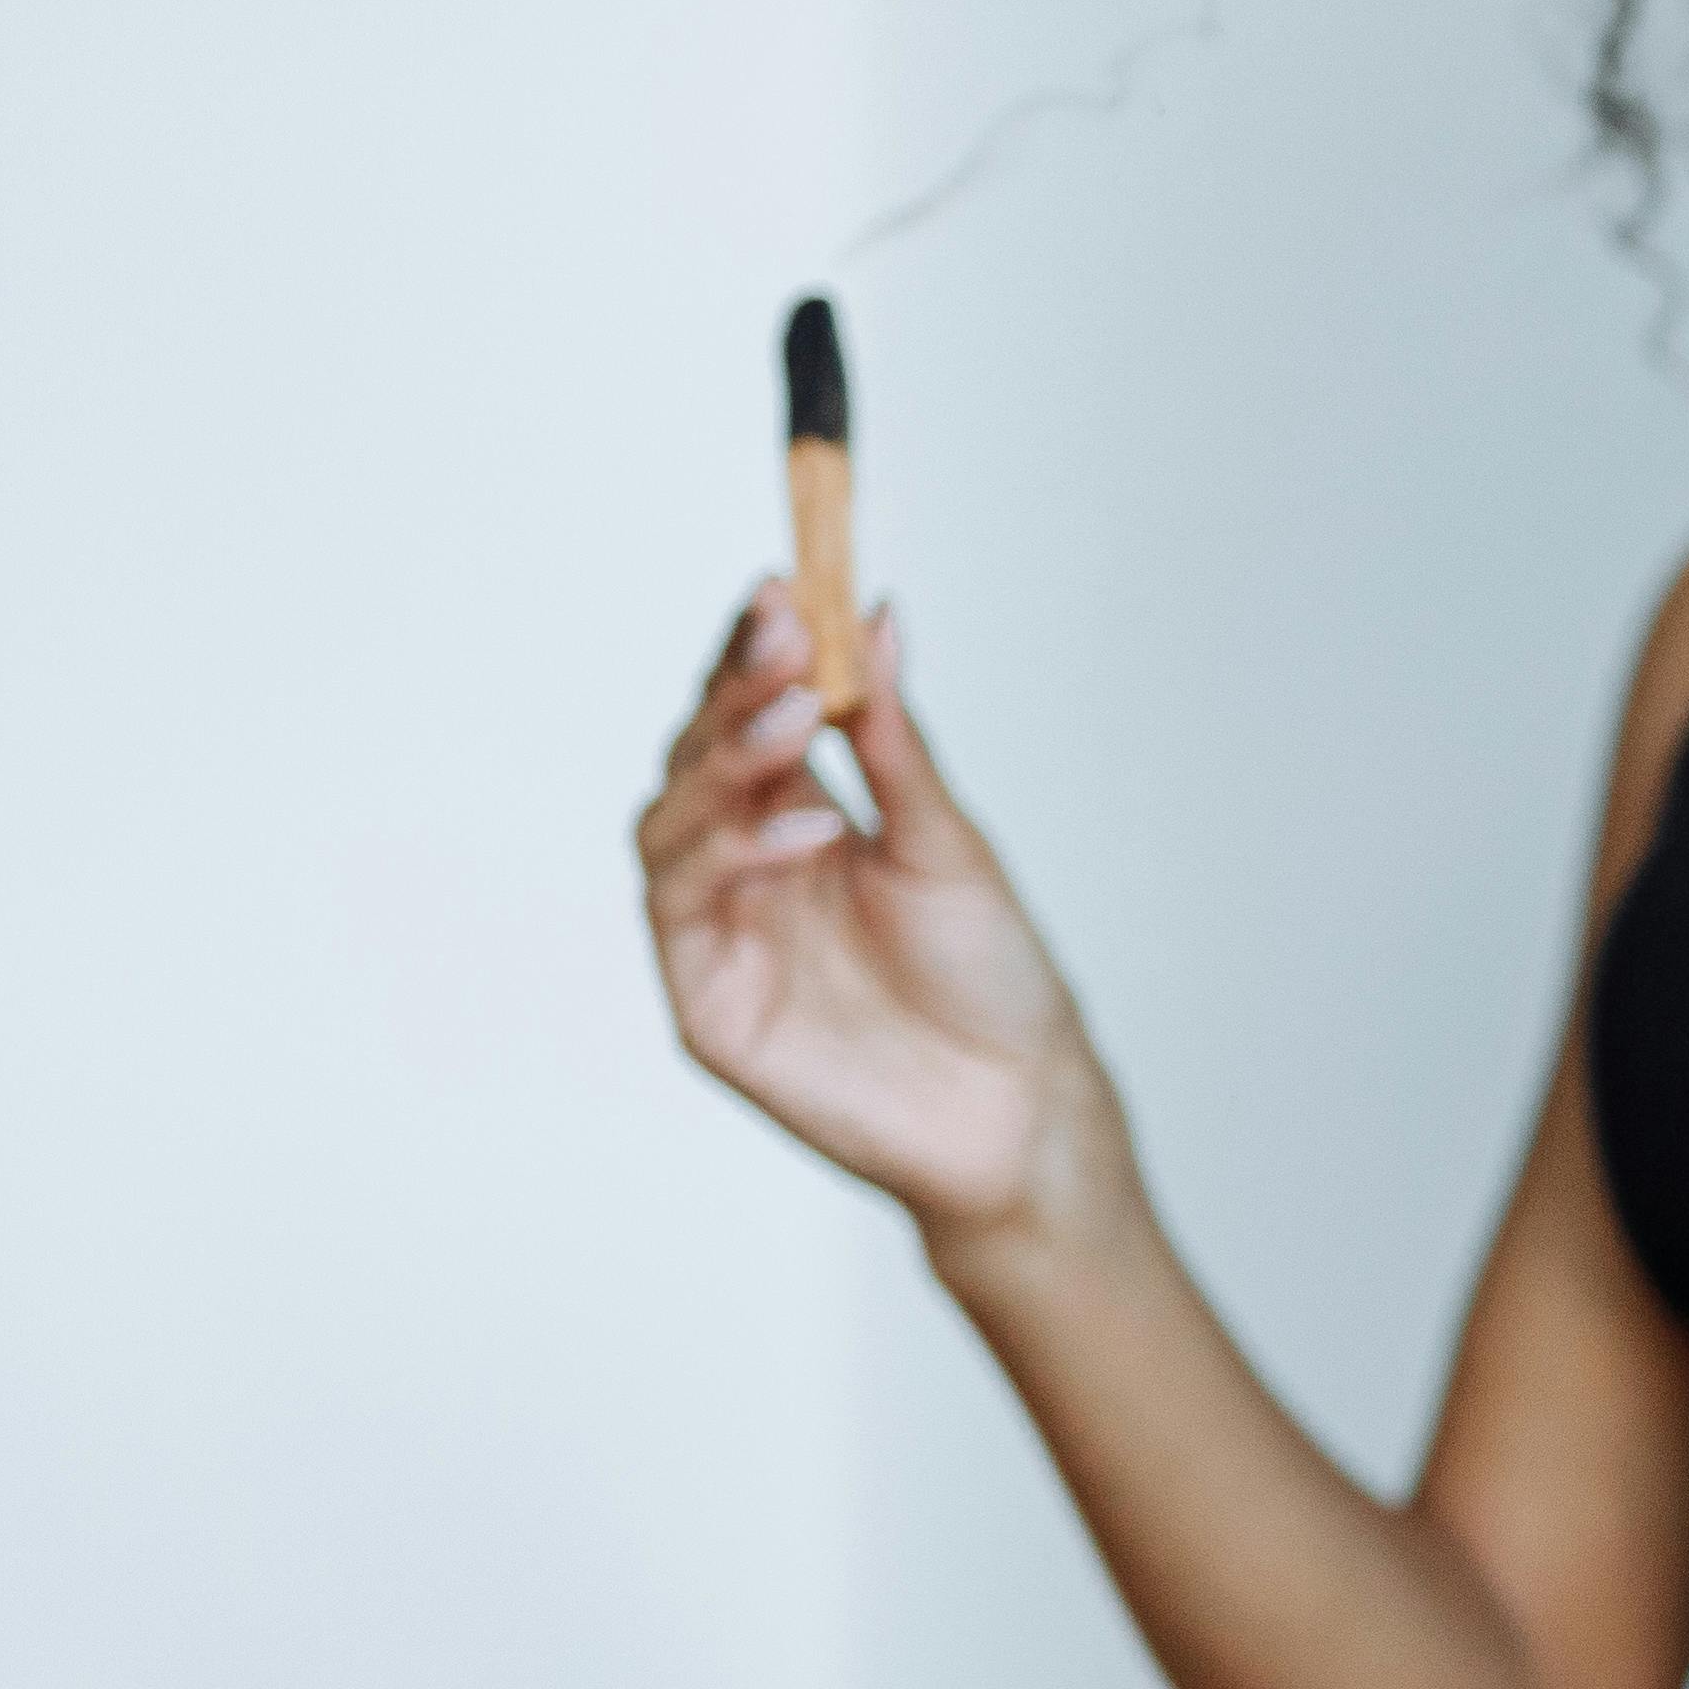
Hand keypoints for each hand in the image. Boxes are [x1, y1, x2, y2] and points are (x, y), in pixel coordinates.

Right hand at [633, 580, 1094, 1239]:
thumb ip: (893, 739)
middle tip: (782, 639)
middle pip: (695, 756)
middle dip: (732, 691)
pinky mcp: (705, 1001)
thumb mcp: (946, 839)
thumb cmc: (991, 975)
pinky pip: (682, 907)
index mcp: (800, 815)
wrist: (1020, 1103)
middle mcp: (747, 866)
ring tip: (793, 722)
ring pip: (668, 822)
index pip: (749, 715)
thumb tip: (877, 615)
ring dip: (723, 763)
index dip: (753, 651)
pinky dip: (732, 854)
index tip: (782, 585)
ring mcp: (720, 932)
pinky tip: (803, 828)